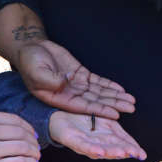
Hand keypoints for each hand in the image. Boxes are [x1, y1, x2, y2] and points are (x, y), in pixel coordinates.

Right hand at [14, 40, 135, 119]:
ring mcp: (76, 85)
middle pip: (96, 101)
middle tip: (131, 108)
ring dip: (115, 96)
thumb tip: (64, 83)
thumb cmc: (30, 61)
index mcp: (58, 99)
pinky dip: (109, 85)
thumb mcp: (36, 71)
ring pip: (99, 93)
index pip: (83, 107)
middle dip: (114, 104)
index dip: (100, 110)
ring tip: (131, 101)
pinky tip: (121, 89)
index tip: (116, 114)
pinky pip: (97, 81)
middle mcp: (69, 95)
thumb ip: (49, 79)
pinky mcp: (80, 75)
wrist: (31, 48)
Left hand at [49, 111, 146, 159]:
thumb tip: (136, 137)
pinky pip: (82, 145)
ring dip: (110, 152)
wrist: (60, 114)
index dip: (132, 149)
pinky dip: (91, 149)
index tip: (142, 154)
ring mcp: (84, 143)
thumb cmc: (84, 120)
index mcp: (105, 138)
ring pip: (99, 149)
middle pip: (112, 149)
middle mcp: (96, 144)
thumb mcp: (106, 123)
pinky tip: (99, 150)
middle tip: (135, 154)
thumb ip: (120, 131)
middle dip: (123, 152)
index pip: (121, 144)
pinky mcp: (71, 140)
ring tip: (121, 153)